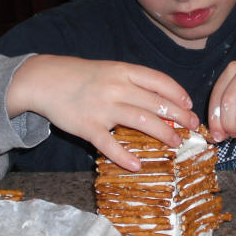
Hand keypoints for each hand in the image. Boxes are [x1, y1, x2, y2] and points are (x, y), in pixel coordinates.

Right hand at [7, 55, 197, 170]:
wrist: (44, 79)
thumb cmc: (80, 76)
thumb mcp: (109, 69)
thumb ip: (131, 81)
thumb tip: (160, 99)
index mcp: (122, 71)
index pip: (158, 81)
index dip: (177, 93)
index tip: (188, 105)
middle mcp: (115, 88)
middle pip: (155, 103)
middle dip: (178, 116)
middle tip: (192, 127)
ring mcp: (102, 108)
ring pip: (140, 121)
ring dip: (163, 133)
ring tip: (176, 143)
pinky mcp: (87, 127)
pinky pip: (109, 144)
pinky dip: (124, 157)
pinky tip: (137, 166)